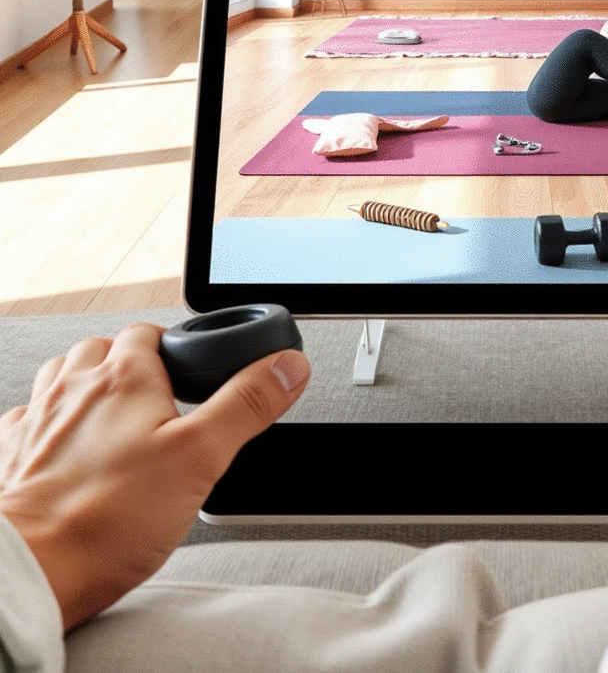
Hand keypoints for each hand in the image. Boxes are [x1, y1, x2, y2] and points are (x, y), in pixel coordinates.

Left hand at [0, 324, 310, 628]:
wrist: (33, 568)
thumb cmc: (108, 519)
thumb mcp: (201, 457)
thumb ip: (246, 405)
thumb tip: (287, 367)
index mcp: (125, 377)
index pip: (150, 332)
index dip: (176, 346)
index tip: (193, 368)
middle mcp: (76, 387)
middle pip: (104, 349)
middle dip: (130, 363)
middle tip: (159, 394)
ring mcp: (40, 420)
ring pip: (62, 375)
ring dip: (86, 382)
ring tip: (113, 411)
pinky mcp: (15, 455)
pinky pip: (30, 419)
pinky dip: (48, 422)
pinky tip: (64, 444)